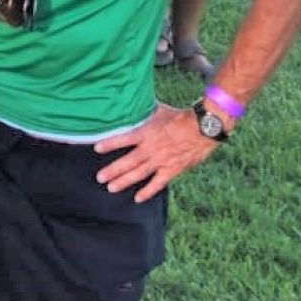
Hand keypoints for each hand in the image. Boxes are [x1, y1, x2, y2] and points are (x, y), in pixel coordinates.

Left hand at [93, 104, 218, 201]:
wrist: (203, 128)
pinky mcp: (172, 170)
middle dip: (112, 170)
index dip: (109, 144)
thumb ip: (146, 112)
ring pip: (139, 174)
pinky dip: (147, 192)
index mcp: (146, 133)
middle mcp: (150, 149)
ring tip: (111, 188)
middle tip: (100, 177)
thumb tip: (135, 102)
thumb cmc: (182, 117)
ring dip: (124, 181)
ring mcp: (161, 161)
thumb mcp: (160, 111)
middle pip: (128, 161)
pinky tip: (138, 198)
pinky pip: (158, 183)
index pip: (123, 139)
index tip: (96, 148)